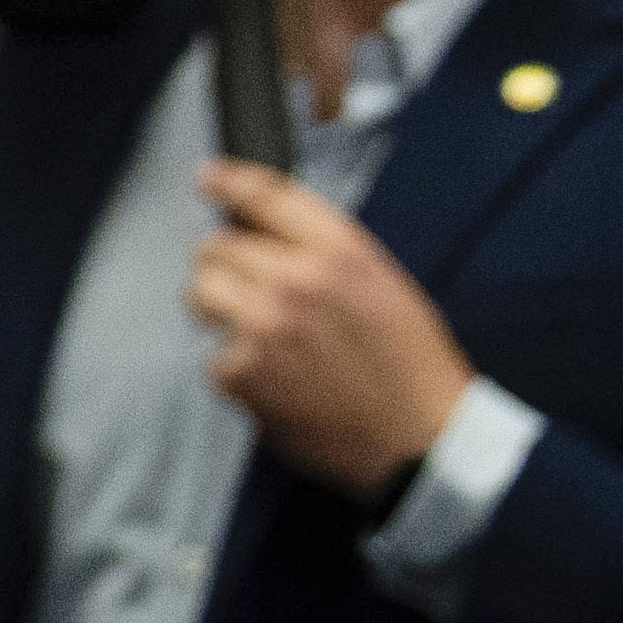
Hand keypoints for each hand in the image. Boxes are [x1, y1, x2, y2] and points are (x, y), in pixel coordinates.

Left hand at [188, 162, 474, 495]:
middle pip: (215, 245)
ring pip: (199, 293)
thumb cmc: (412, 367)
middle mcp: (296, 280)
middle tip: (248, 290)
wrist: (423, 443)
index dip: (228, 181)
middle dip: (224, 265)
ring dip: (216, 310)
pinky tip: (276, 382)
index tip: (208, 179)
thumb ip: (326, 250)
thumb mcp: (385, 285)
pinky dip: (236, 371)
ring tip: (257, 335)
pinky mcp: (243, 373)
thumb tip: (264, 226)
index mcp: (340, 252)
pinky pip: (213, 357)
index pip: (265, 194)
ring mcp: (263, 326)